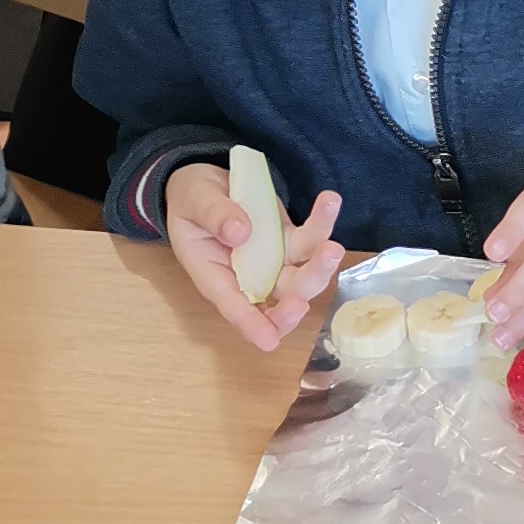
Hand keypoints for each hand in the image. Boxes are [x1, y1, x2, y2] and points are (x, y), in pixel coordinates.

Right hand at [165, 161, 341, 349]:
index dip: (252, 326)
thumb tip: (241, 233)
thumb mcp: (193, 202)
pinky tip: (329, 203)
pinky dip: (323, 224)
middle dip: (301, 292)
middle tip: (312, 276)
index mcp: (216, 277)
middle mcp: (250, 278)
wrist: (206, 183)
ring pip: (303, 276)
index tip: (269, 340)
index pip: (234, 308)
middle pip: (280, 298)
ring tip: (333, 246)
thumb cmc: (191, 200)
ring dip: (321, 265)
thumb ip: (213, 215)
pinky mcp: (291, 242)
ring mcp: (275, 262)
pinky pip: (311, 240)